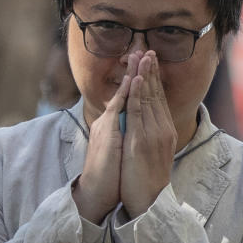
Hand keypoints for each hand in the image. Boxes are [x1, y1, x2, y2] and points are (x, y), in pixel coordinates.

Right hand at [72, 53, 139, 223]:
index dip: (137, 82)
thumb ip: (124, 135)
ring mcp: (106, 126)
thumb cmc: (109, 174)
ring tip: (139, 56)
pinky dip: (126, 94)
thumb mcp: (119, 149)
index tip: (146, 64)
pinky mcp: (107, 133)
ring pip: (122, 95)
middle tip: (143, 49)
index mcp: (113, 125)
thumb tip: (132, 127)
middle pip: (125, 92)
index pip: (128, 99)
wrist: (96, 192)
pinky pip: (118, 109)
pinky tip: (132, 81)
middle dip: (135, 71)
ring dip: (131, 75)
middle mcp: (108, 122)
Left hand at [120, 51, 177, 216]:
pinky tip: (138, 78)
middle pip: (156, 94)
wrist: (148, 201)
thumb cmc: (146, 180)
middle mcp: (162, 129)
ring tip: (143, 55)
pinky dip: (139, 93)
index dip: (154, 79)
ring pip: (149, 98)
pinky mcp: (142, 140)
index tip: (150, 61)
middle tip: (147, 48)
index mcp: (164, 131)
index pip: (158, 99)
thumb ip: (150, 136)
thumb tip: (147, 126)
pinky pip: (140, 111)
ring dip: (145, 75)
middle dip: (151, 70)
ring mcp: (153, 134)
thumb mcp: (151, 154)